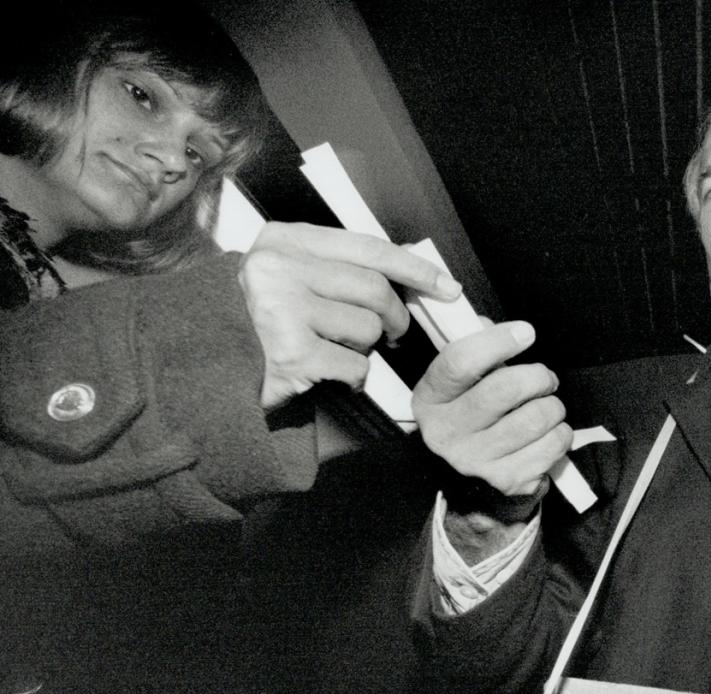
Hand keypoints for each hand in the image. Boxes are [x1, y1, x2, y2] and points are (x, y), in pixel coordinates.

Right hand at [240, 222, 459, 409]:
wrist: (205, 361)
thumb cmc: (259, 320)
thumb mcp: (290, 274)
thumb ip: (339, 266)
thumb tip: (406, 269)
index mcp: (284, 240)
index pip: (367, 247)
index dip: (414, 267)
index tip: (446, 285)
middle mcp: (280, 267)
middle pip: (374, 289)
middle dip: (393, 317)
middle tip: (389, 334)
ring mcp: (284, 309)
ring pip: (367, 328)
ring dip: (363, 347)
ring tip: (332, 349)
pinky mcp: (292, 352)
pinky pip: (355, 365)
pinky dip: (352, 376)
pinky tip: (326, 372)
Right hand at [412, 321, 569, 517]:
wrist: (470, 477)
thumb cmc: (473, 412)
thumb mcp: (462, 381)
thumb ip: (479, 346)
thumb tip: (507, 329)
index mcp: (431, 399)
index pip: (460, 362)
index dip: (498, 341)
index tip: (526, 332)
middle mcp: (446, 433)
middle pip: (505, 389)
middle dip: (538, 376)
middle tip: (545, 379)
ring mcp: (476, 461)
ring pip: (536, 418)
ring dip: (554, 407)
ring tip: (548, 407)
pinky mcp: (506, 481)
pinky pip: (552, 446)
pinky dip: (561, 434)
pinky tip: (549, 433)